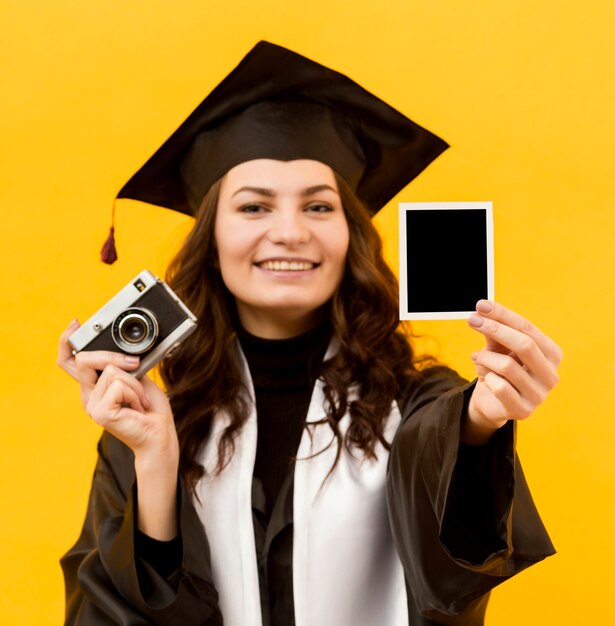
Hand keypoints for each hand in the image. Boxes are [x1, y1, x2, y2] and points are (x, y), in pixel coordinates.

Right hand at [57, 319, 177, 460]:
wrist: (159, 435)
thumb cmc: (151, 409)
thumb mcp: (137, 377)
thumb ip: (123, 364)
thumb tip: (120, 350)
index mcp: (94, 386)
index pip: (69, 362)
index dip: (66, 341)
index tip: (75, 324)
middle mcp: (88, 396)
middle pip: (85, 359)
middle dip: (113, 356)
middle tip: (136, 365)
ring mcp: (92, 405)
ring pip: (111, 371)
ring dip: (135, 382)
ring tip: (140, 400)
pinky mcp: (101, 412)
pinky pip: (119, 384)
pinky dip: (136, 392)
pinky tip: (138, 407)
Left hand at [464, 300, 561, 441]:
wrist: (491, 401)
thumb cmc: (498, 368)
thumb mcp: (498, 347)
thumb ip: (494, 331)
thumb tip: (482, 310)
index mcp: (551, 354)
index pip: (528, 328)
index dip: (504, 315)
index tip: (481, 305)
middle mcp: (551, 375)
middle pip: (524, 344)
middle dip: (495, 329)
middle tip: (471, 320)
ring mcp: (540, 395)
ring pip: (507, 366)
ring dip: (485, 358)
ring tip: (479, 359)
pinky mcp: (523, 411)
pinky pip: (499, 387)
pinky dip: (486, 378)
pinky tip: (486, 379)